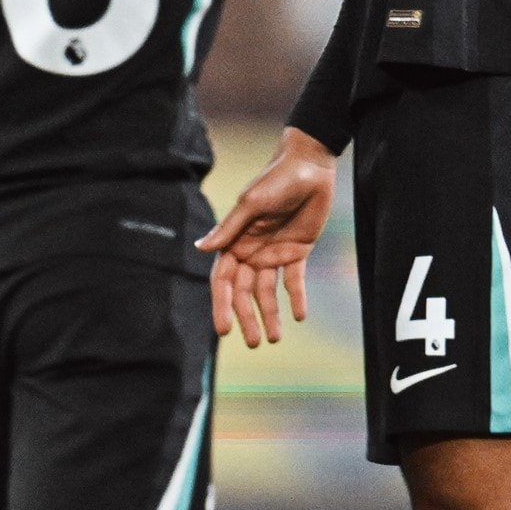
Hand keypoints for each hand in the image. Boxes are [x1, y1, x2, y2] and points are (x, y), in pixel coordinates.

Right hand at [196, 126, 335, 346]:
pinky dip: (296, 298)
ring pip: (267, 291)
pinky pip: (294, 281)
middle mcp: (251, 250)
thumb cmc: (275, 179)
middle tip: (254, 343)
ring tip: (275, 339)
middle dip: (247, 317)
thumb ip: (229, 229)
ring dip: (271, 315)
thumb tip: (201, 249)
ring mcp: (274, 252)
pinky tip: (299, 316)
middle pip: (245, 292)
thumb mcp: (251, 203)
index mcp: (235, 240)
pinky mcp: (297, 251)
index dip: (222, 304)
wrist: (309, 166)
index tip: (223, 329)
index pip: (224, 279)